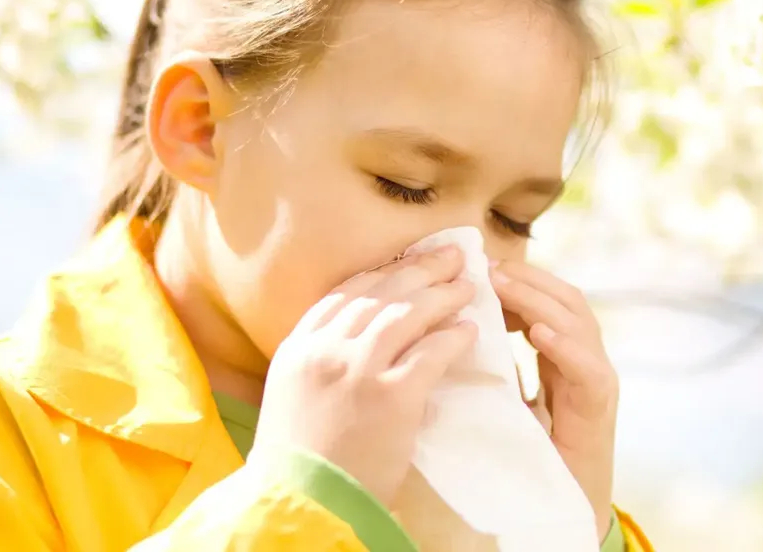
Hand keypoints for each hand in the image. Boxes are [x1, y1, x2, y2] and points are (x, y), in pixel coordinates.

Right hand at [252, 246, 476, 505]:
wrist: (302, 504)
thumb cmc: (300, 457)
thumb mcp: (293, 393)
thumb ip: (320, 356)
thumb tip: (362, 328)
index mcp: (299, 346)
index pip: (347, 292)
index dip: (384, 271)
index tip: (410, 260)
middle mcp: (326, 349)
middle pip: (382, 292)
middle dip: (421, 269)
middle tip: (452, 257)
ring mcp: (359, 370)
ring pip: (408, 313)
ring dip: (442, 295)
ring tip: (467, 287)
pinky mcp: (392, 397)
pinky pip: (431, 353)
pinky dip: (453, 337)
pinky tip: (470, 331)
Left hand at [491, 260, 617, 539]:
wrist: (563, 500)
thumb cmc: (533, 449)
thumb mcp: (508, 397)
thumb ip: (496, 366)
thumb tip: (455, 332)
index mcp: (563, 353)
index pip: (548, 300)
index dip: (519, 280)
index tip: (481, 269)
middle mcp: (585, 357)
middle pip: (566, 300)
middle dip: (529, 279)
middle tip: (489, 268)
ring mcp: (597, 377)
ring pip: (579, 323)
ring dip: (540, 301)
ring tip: (505, 286)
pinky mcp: (600, 405)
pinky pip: (588, 368)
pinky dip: (565, 346)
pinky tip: (539, 334)